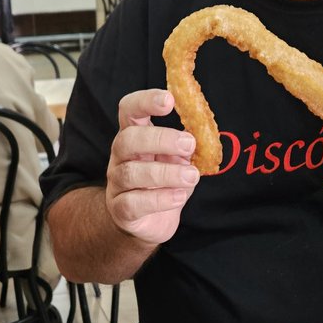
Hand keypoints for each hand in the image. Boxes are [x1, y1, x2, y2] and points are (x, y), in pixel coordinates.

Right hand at [106, 89, 198, 245]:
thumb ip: (188, 146)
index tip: (170, 100)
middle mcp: (120, 157)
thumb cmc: (164, 184)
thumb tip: (205, 133)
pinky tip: (179, 196)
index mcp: (134, 136)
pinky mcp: (121, 210)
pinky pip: (135, 203)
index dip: (145, 101)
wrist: (149, 222)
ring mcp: (117, 184)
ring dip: (166, 173)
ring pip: (132, 173)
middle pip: (128, 139)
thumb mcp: (178, 160)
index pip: (129, 109)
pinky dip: (160, 199)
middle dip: (160, 139)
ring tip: (191, 176)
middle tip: (189, 144)